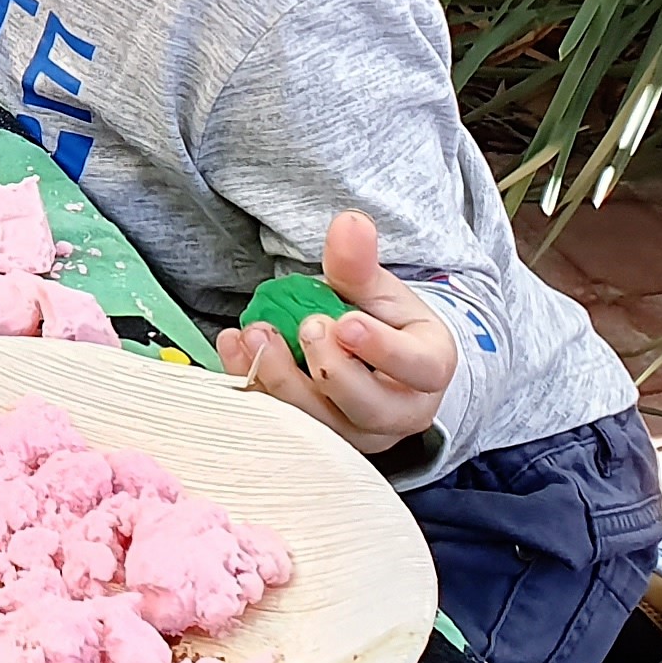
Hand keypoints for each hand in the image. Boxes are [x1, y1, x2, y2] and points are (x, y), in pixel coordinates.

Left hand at [216, 212, 458, 458]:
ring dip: (282, 379)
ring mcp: (357, 434)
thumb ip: (361, 264)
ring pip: (322, 424)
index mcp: (429, 370)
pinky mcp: (317, 438)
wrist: (374, 360)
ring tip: (256, 333)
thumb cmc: (384, 322)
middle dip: (331, 369)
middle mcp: (398, 413)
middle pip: (368, 407)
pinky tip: (233, 348)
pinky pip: (283, 421)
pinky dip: (253, 385)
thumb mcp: (380, 290)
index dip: (382, 349)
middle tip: (306, 326)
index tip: (346, 322)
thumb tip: (349, 223)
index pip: (417, 367)